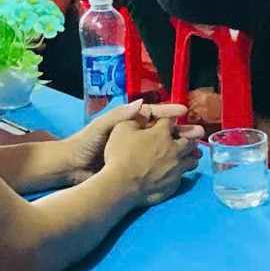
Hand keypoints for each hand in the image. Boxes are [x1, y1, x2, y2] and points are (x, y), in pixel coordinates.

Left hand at [63, 102, 201, 183]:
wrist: (72, 167)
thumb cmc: (84, 143)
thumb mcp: (101, 127)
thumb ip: (120, 116)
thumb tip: (141, 102)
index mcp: (127, 122)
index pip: (152, 113)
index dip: (168, 111)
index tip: (184, 110)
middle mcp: (133, 135)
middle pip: (161, 131)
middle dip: (180, 131)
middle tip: (198, 133)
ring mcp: (134, 151)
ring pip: (161, 147)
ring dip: (178, 148)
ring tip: (196, 151)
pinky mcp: (133, 166)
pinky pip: (155, 163)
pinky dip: (169, 163)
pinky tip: (182, 167)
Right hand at [103, 107, 202, 205]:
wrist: (121, 185)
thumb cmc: (120, 154)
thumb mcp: (122, 128)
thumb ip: (135, 117)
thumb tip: (143, 110)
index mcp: (162, 133)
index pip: (171, 121)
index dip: (171, 119)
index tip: (172, 120)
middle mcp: (174, 149)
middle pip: (189, 141)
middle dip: (189, 137)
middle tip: (191, 137)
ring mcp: (176, 168)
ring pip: (192, 160)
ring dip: (191, 155)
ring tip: (191, 155)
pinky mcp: (174, 184)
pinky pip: (183, 176)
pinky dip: (181, 172)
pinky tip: (177, 172)